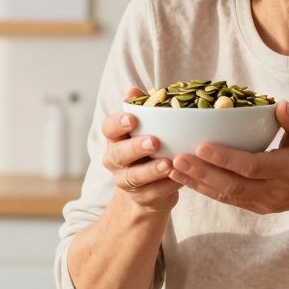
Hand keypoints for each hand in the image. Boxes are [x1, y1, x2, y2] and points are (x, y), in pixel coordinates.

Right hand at [101, 87, 180, 212]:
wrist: (150, 187)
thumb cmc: (149, 148)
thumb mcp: (146, 128)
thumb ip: (142, 109)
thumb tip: (134, 90)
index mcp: (115, 138)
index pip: (109, 128)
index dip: (118, 123)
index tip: (133, 118)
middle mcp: (115, 160)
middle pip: (119, 155)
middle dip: (136, 148)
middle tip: (154, 141)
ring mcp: (126, 181)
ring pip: (134, 177)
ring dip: (151, 170)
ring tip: (168, 164)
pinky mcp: (142, 198)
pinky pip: (153, 193)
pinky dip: (167, 186)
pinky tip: (180, 178)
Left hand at [167, 101, 288, 215]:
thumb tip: (279, 105)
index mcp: (287, 169)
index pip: (252, 166)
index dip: (226, 158)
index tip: (202, 145)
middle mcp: (272, 190)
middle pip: (232, 185)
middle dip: (202, 173)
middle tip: (177, 158)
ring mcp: (262, 202)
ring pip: (225, 195)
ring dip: (196, 182)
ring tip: (171, 167)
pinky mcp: (253, 207)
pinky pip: (225, 199)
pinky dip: (203, 189)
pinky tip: (183, 178)